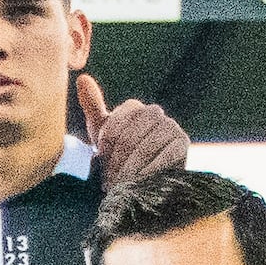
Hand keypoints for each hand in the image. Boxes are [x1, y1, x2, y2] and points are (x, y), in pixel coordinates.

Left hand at [76, 73, 189, 191]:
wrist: (146, 178)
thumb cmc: (121, 154)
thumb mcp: (103, 133)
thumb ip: (93, 106)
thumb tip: (82, 78)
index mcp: (133, 108)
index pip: (113, 127)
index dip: (105, 150)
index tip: (100, 166)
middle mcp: (154, 112)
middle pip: (129, 137)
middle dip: (118, 162)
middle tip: (109, 182)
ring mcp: (171, 126)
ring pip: (146, 147)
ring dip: (132, 169)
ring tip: (122, 186)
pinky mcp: (183, 143)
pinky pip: (166, 155)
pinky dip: (151, 171)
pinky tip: (141, 182)